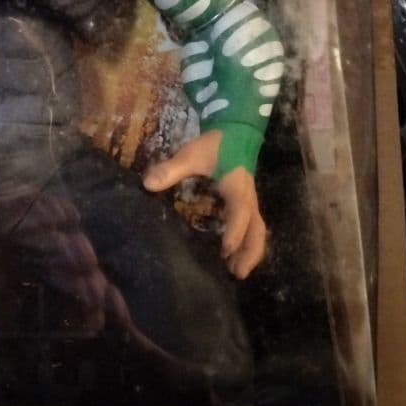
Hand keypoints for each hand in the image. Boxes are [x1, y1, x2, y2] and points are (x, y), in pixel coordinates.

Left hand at [142, 130, 266, 278]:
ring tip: (236, 273)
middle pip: (257, 229)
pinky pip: (252, 227)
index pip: (239, 212)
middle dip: (250, 252)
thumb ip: (170, 169)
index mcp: (237, 187)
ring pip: (257, 230)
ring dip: (250, 251)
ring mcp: (249, 201)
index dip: (234, 231)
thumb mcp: (191, 154)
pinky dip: (247, 243)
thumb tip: (147, 184)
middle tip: (237, 274)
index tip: (225, 250)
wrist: (236, 131)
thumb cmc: (215, 144)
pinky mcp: (246, 203)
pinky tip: (233, 256)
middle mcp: (248, 198)